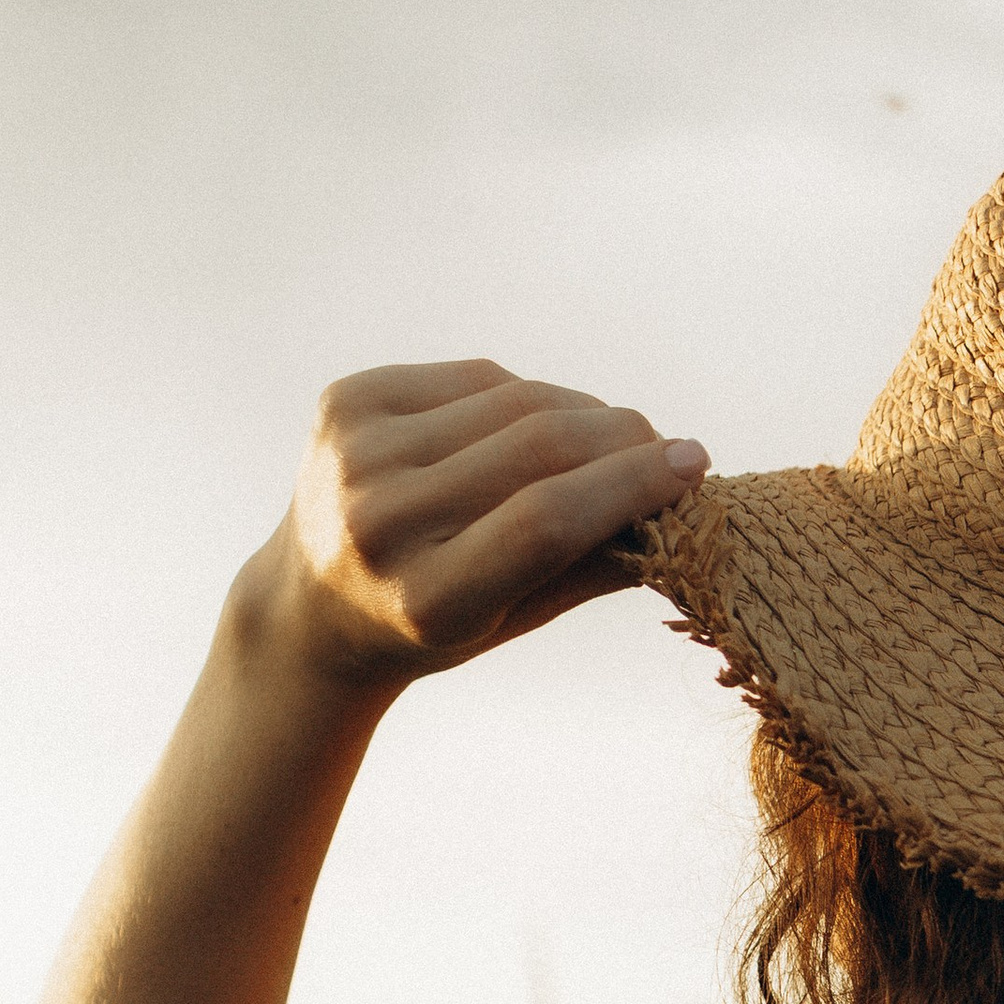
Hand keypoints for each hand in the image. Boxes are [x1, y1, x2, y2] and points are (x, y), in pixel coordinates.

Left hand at [247, 360, 708, 696]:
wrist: (310, 606)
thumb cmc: (433, 624)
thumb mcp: (511, 620)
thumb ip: (592, 566)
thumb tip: (685, 506)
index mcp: (425, 597)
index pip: (548, 520)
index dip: (630, 484)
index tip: (692, 465)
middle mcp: (380, 521)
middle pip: (536, 450)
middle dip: (621, 439)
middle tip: (667, 447)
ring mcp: (355, 453)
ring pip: (511, 401)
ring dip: (582, 412)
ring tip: (615, 436)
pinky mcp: (346, 401)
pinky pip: (471, 378)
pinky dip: (523, 394)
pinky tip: (539, 421)